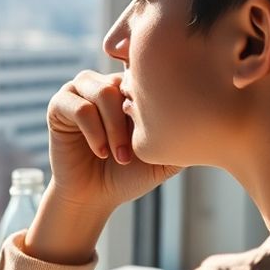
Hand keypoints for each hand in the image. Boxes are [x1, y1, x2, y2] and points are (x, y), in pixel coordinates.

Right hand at [24, 71, 180, 263]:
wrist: (96, 196)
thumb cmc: (130, 174)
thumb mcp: (164, 153)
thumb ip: (181, 132)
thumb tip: (210, 115)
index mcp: (130, 88)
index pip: (144, 73)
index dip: (151, 101)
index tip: (152, 134)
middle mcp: (106, 83)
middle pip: (125, 81)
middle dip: (132, 119)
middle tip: (134, 152)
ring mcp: (80, 91)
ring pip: (103, 92)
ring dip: (114, 128)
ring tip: (120, 155)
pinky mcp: (59, 105)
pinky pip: (79, 107)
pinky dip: (93, 132)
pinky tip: (100, 152)